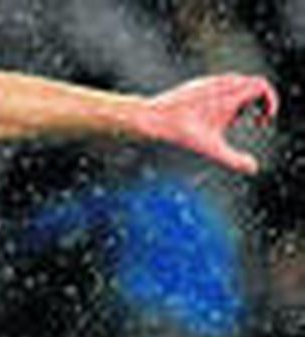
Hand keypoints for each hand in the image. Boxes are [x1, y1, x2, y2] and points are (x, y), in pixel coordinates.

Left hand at [144, 73, 277, 173]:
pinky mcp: (195, 87)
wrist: (150, 118)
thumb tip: (254, 169)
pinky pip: (218, 89)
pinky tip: (211, 121)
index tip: (265, 121)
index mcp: (230, 92)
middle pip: (252, 86)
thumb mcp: (210, 148)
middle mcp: (220, 82)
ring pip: (236, 87)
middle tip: (256, 122)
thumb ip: (233, 159)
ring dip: (241, 104)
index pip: (263, 86)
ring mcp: (207, 83)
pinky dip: (224, 103)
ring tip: (231, 124)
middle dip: (258, 105)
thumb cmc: (179, 132)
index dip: (271, 101)